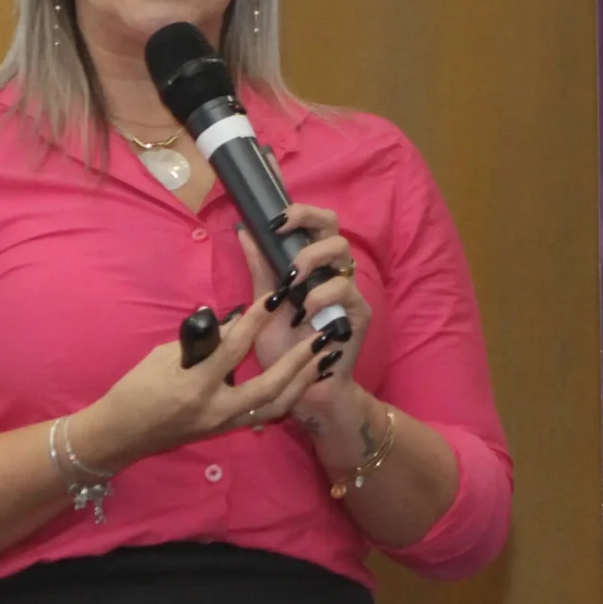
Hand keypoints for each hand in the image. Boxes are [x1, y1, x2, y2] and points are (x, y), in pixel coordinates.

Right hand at [71, 305, 317, 467]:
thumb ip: (203, 342)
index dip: (254, 322)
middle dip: (297, 362)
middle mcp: (215, 409)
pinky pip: (263, 415)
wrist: (119, 435)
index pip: (232, 349)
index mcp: (194, 385)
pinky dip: (286, 397)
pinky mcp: (225, 430)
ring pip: (275, 407)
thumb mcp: (164, 357)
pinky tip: (303, 381)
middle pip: (269, 387)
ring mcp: (222, 424)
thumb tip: (235, 322)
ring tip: (324, 360)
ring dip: (302, 382)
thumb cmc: (135, 390)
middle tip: (321, 339)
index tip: (275, 298)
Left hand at [240, 203, 372, 394]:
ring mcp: (348, 290)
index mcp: (311, 265)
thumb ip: (260, 269)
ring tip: (290, 284)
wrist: (303, 390)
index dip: (297, 213)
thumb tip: (243, 230)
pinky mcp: (359, 312)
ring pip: (341, 251)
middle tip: (281, 235)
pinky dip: (320, 296)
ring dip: (310, 260)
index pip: (314, 223)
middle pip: (332, 226)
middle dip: (307, 221)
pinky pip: (345, 289)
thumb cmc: (284, 348)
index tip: (271, 221)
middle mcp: (331, 271)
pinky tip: (303, 313)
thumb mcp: (264, 305)